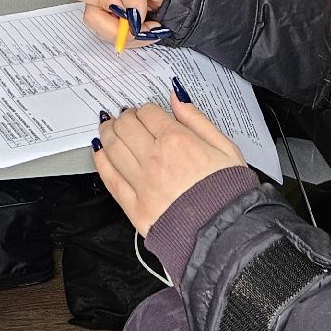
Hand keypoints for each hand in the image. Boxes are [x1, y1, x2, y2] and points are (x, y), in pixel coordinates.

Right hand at [67, 0, 167, 44]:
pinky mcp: (120, 26)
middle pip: (90, 16)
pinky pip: (118, 40)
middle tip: (135, 23)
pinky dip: (135, 39)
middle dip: (114, 25)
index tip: (118, 4)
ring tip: (148, 26)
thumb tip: (128, 10)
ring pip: (103, 32)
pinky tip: (148, 30)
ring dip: (128, 35)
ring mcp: (111, 11)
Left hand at [94, 99, 244, 235]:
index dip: (145, 109)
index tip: (146, 113)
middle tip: (125, 118)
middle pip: (125, 126)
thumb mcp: (225, 147)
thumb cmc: (231, 194)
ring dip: (108, 133)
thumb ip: (196, 118)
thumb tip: (176, 96)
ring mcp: (142, 184)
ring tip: (108, 128)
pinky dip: (101, 161)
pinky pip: (110, 178)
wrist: (228, 234)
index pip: (148, 112)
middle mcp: (155, 159)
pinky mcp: (135, 208)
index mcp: (177, 141)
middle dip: (124, 117)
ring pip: (113, 148)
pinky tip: (100, 152)